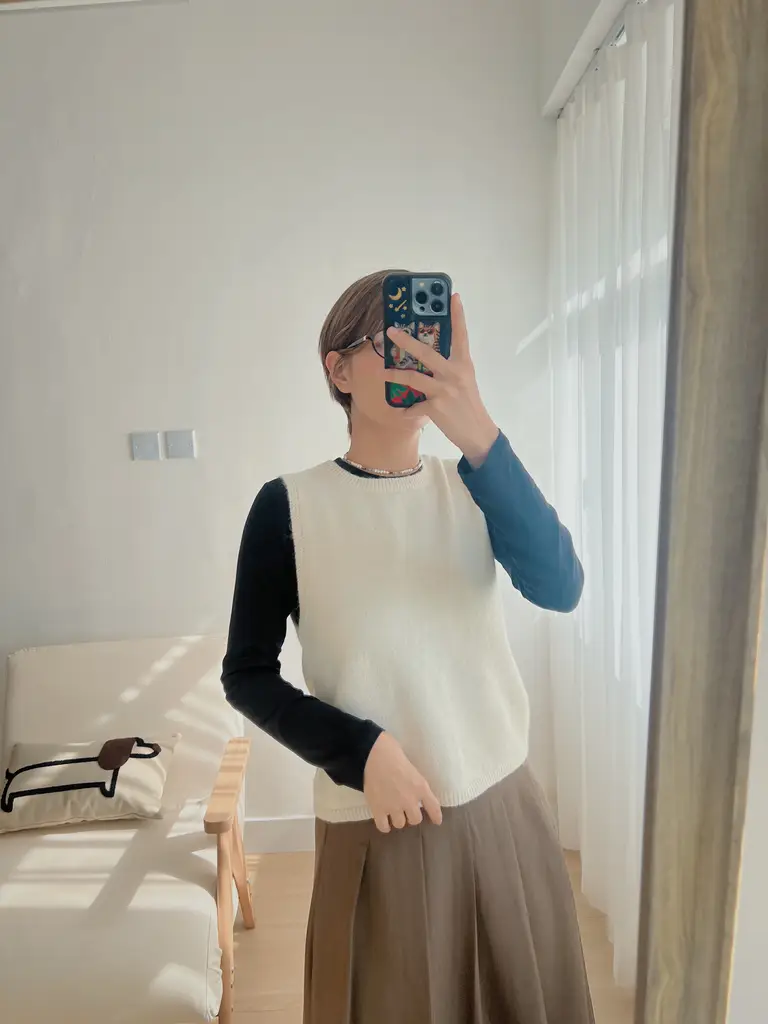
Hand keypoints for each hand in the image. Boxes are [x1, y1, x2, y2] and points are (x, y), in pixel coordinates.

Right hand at [364, 732, 442, 832]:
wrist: (371, 754)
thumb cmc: (392, 752)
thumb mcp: (411, 766)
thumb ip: (414, 780)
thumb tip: (411, 785)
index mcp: (420, 787)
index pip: (434, 807)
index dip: (435, 816)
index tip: (436, 821)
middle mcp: (409, 800)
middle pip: (416, 820)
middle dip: (412, 815)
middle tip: (406, 809)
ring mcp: (393, 807)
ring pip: (400, 824)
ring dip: (398, 819)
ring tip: (393, 813)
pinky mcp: (378, 810)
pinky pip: (383, 826)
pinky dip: (384, 825)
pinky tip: (383, 820)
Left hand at [386, 293, 499, 465]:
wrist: (478, 433)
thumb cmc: (468, 404)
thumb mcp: (464, 380)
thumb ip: (450, 366)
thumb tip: (428, 355)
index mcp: (464, 364)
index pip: (461, 335)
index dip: (458, 315)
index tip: (453, 296)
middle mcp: (455, 374)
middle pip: (427, 353)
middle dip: (406, 341)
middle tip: (391, 331)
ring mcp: (445, 391)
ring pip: (414, 378)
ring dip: (396, 375)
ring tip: (383, 372)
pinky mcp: (436, 408)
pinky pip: (414, 406)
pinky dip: (406, 410)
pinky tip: (401, 412)